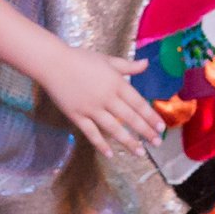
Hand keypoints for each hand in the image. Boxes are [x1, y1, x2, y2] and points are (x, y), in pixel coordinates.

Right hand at [38, 43, 163, 158]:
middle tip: (157, 143)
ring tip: (140, 153)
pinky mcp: (77, 116)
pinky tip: (110, 154)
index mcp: (116, 83)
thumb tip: (146, 63)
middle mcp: (106, 98)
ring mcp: (91, 108)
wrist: (53, 63)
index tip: (161, 127)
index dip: (150, 116)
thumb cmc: (81, 59)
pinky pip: (91, 133)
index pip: (138, 103)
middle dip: (145, 131)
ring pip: (113, 129)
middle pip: (129, 118)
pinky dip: (100, 144)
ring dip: (128, 141)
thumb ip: (128, 66)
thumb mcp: (108, 60)